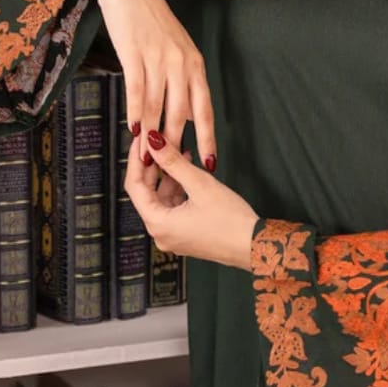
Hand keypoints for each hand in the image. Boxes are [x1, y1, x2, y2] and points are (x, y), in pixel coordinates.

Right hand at [74, 0, 216, 169]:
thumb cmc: (151, 21)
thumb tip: (183, 114)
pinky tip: (132, 131)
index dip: (208, 138)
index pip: (205, 108)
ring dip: (152, 137)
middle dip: (176, 146)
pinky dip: (135, 113)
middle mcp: (181, 62)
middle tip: (170, 172)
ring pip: (158, 107)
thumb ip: (181, 79)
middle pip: (181, 114)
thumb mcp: (175, 48)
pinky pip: (137, 90)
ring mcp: (158, 58)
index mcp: (194, 63)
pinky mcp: (135, 53)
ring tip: (147, 162)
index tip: (210, 163)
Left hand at [125, 131, 258, 272]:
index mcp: (158, 224)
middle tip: (158, 143)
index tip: (140, 141)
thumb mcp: (199, 184)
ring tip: (179, 154)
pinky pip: (173, 209)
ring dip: (168, 177)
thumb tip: (154, 142)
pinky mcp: (185, 236)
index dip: (135, 160)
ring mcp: (173, 237)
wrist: (253, 245)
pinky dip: (178, 190)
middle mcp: (161, 234)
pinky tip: (188, 174)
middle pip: (146, 194)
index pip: (134, 187)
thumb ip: (173, 161)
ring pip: (161, 200)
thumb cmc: (230, 220)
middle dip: (152, 167)